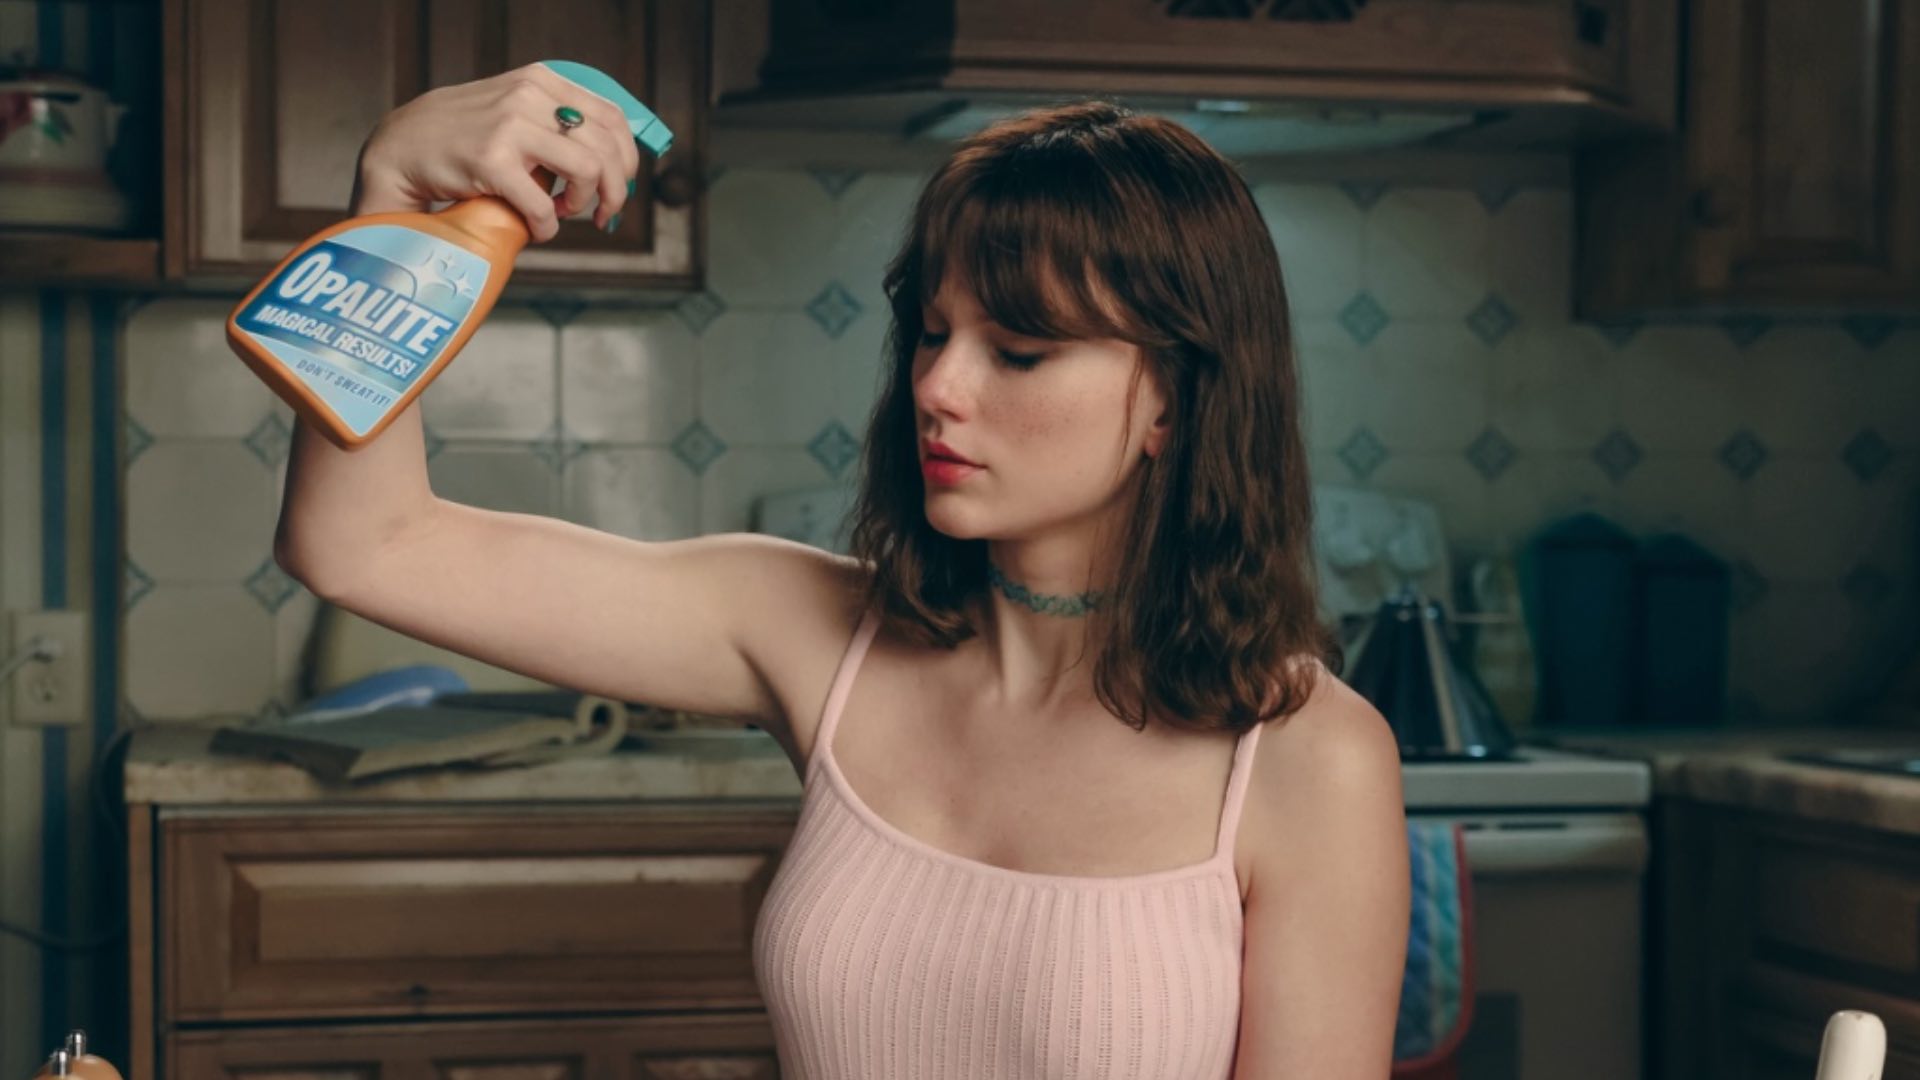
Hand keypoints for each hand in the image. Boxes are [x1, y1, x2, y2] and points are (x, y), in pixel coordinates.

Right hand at [350, 63, 641, 241]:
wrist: (400, 146)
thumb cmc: (463, 137)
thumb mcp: (514, 110)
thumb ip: (555, 122)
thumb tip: (612, 161)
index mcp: (541, 82)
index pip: (613, 118)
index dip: (626, 160)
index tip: (618, 186)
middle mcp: (529, 96)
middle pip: (608, 147)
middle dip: (615, 190)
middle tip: (604, 214)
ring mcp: (510, 126)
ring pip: (588, 170)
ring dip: (584, 205)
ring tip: (564, 213)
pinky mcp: (491, 160)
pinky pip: (544, 204)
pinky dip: (549, 227)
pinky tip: (537, 228)